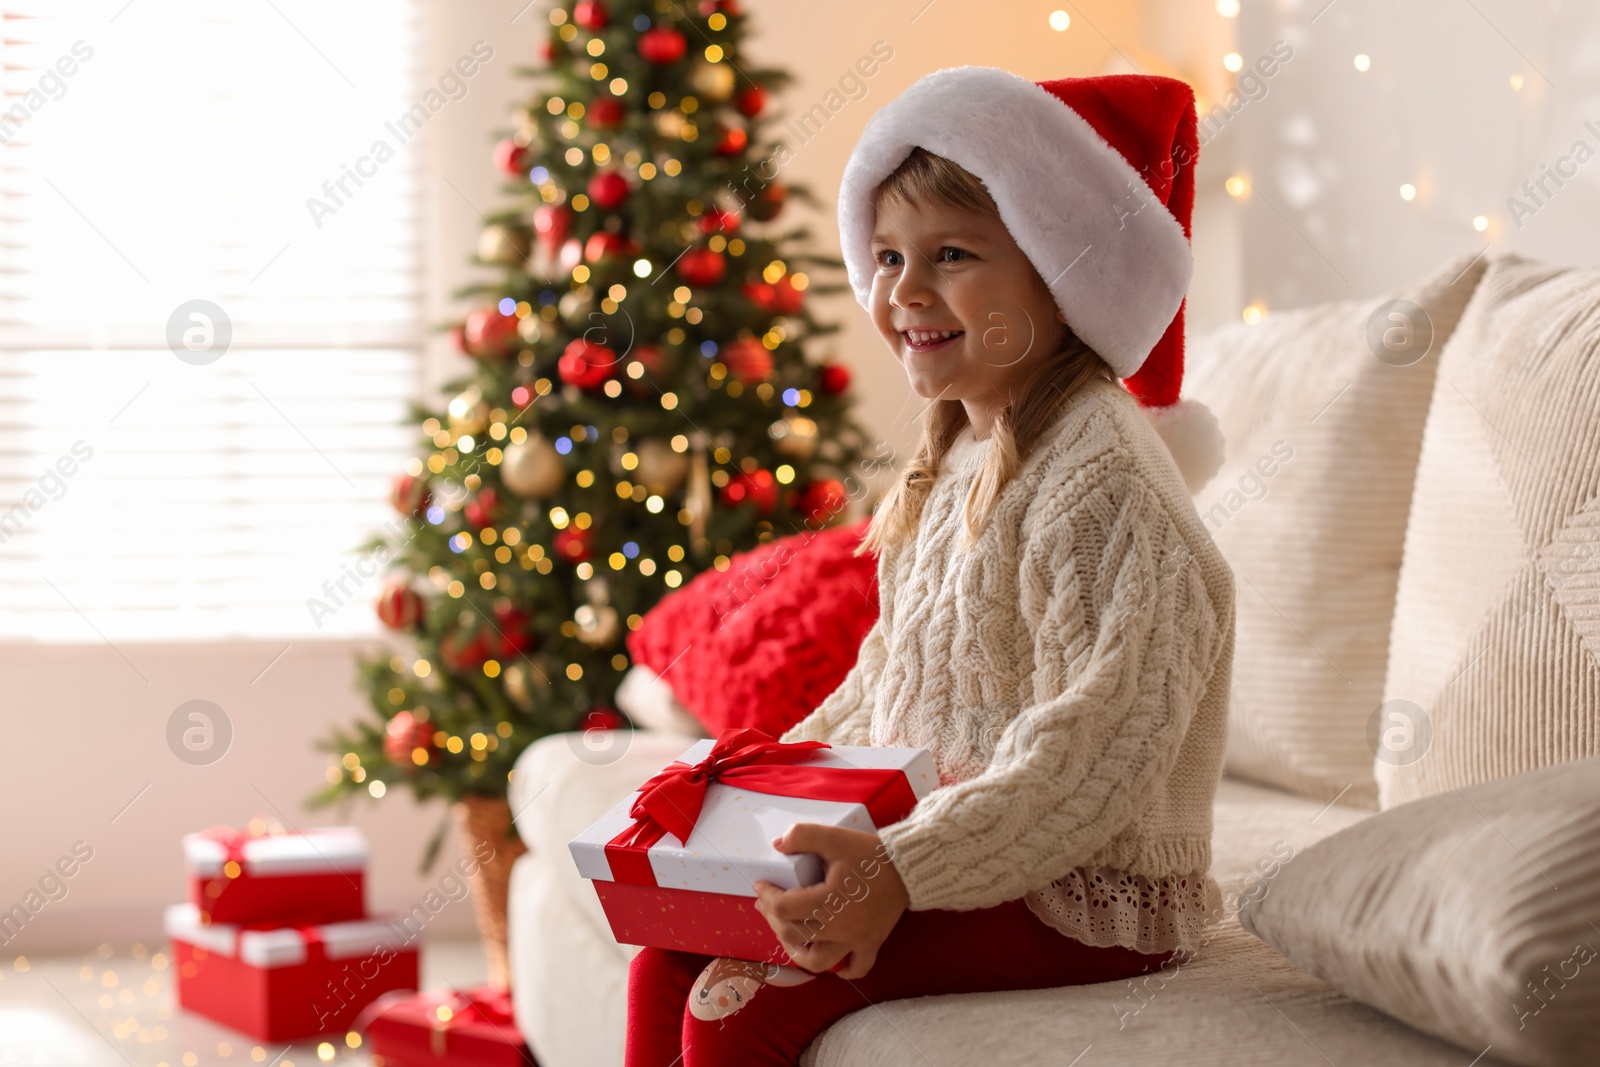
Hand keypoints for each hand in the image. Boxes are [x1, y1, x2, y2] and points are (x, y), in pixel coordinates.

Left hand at [752, 824, 908, 979]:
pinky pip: (856, 968)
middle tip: (767, 904)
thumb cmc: (871, 854)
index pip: (784, 907)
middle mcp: (839, 927)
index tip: (762, 885)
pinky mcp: (871, 944)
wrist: (909, 867)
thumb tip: (778, 844)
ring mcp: (856, 940)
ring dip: (798, 952)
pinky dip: (842, 970)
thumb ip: (804, 835)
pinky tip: (833, 962)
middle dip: (773, 919)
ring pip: (818, 961)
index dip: (767, 897)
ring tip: (789, 936)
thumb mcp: (836, 837)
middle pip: (794, 933)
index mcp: (827, 901)